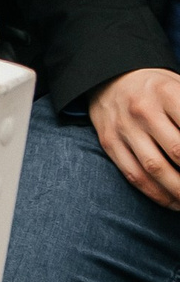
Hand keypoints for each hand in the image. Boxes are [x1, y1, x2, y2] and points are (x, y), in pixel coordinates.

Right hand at [88, 69, 179, 209]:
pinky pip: (134, 175)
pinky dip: (156, 194)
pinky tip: (174, 203)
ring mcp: (124, 127)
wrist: (109, 78)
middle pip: (178, 152)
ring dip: (179, 191)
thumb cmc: (158, 89)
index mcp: (166, 93)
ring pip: (155, 168)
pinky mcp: (109, 142)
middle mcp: (143, 110)